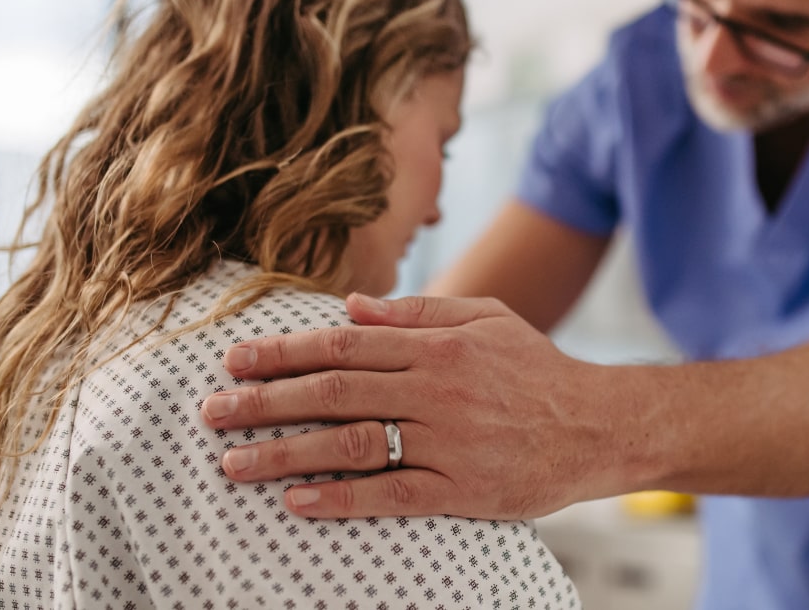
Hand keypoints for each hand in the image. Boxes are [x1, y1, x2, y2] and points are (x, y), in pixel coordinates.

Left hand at [198, 294, 635, 519]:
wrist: (596, 427)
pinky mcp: (460, 489)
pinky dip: (339, 498)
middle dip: (265, 400)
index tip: (235, 359)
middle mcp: (438, 389)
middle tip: (212, 411)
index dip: (284, 351)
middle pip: (335, 391)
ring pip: (351, 443)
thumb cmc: (536, 369)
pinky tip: (295, 500)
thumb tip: (350, 308)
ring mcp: (448, 441)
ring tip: (233, 461)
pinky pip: (390, 494)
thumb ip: (419, 312)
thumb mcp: (486, 319)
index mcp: (439, 345)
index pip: (344, 344)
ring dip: (286, 452)